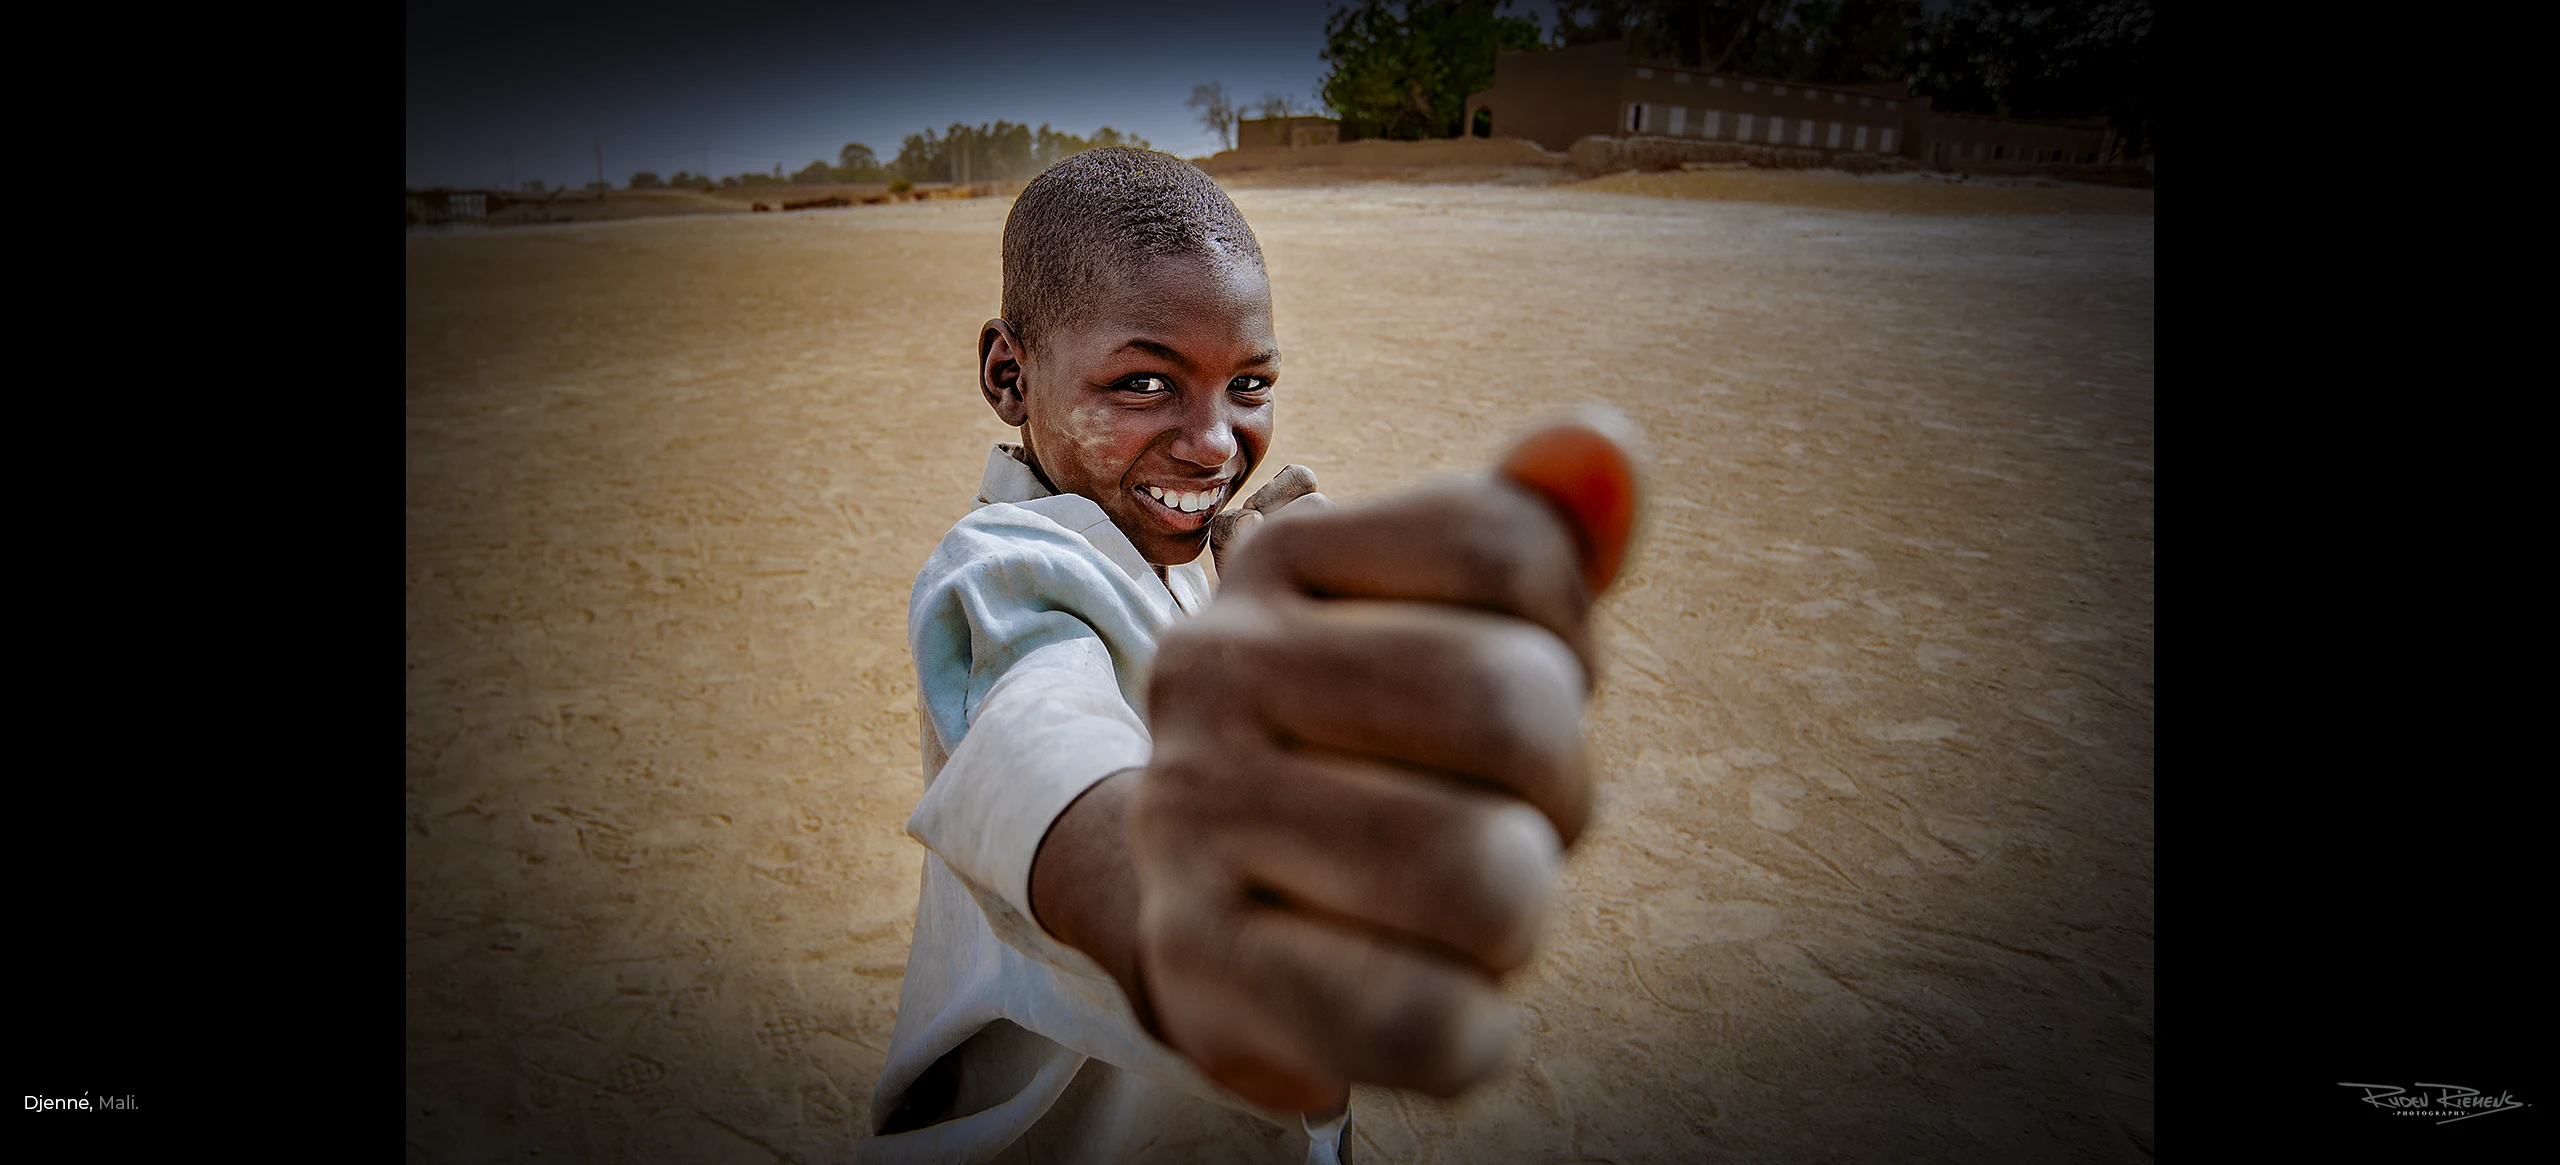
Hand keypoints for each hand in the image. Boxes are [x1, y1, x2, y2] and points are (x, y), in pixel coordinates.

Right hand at [1130, 408, 1643, 1113]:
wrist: (1201, 917)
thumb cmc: (1370, 757)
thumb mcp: (1450, 629)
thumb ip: (1537, 534)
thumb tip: (1605, 447)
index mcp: (1276, 557)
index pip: (1512, 548)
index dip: (1567, 639)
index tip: (1513, 695)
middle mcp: (1210, 668)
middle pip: (1512, 700)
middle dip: (1560, 785)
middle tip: (1503, 819)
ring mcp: (1190, 819)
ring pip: (1481, 868)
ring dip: (1517, 911)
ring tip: (1457, 914)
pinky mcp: (1198, 971)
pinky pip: (1421, 1018)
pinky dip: (1473, 1028)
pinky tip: (1441, 1002)